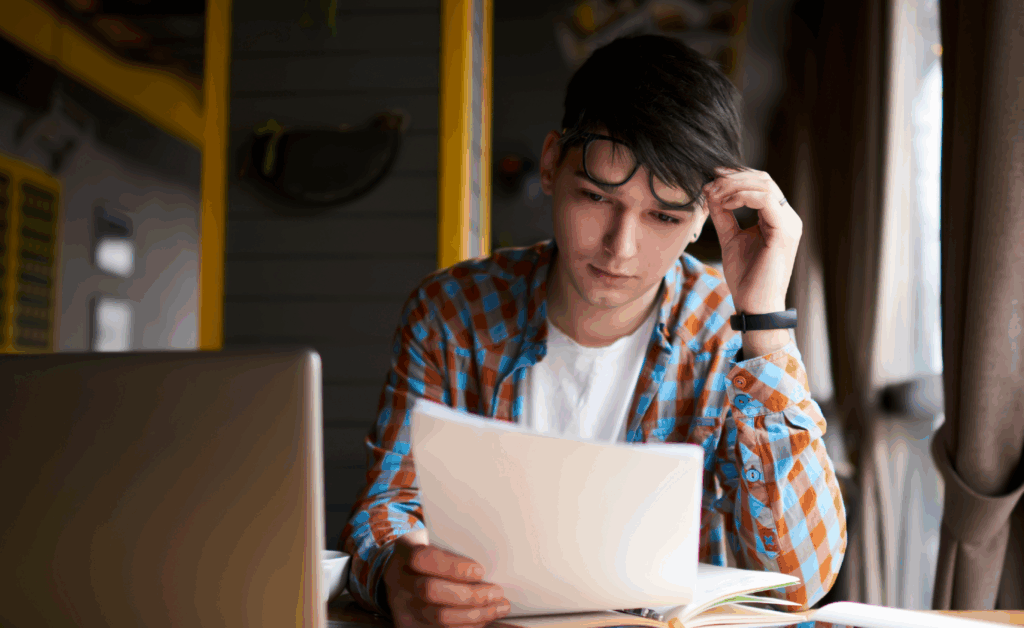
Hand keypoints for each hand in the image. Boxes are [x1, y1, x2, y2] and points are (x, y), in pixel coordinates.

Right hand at [382, 533, 510, 627]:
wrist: (401, 574)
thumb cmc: (428, 555)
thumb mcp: (434, 541)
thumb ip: (454, 548)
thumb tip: (490, 564)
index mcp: (404, 552)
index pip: (423, 558)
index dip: (452, 566)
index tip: (480, 570)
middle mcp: (399, 580)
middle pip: (430, 591)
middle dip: (470, 595)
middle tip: (496, 592)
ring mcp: (402, 606)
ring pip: (438, 617)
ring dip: (476, 614)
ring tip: (499, 606)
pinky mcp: (410, 625)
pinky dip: (469, 626)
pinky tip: (485, 618)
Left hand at [702, 167, 801, 314]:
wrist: (754, 306)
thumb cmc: (745, 278)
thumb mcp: (730, 238)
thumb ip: (723, 215)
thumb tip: (710, 191)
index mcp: (778, 219)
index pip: (761, 184)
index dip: (735, 176)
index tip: (710, 179)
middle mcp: (788, 218)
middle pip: (763, 179)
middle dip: (733, 177)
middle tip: (710, 183)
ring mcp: (789, 223)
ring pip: (764, 185)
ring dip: (734, 185)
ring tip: (713, 194)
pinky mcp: (785, 231)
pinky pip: (764, 200)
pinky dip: (741, 197)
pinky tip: (724, 204)